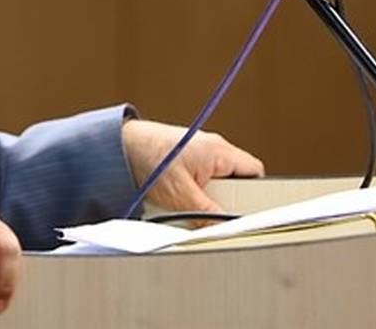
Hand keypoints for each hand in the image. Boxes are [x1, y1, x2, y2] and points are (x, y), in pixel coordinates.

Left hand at [121, 119, 263, 215]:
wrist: (119, 146)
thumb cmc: (149, 159)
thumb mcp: (181, 195)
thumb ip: (206, 214)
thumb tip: (223, 230)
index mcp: (219, 151)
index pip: (254, 170)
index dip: (256, 193)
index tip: (249, 212)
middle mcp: (212, 148)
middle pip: (236, 178)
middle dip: (227, 199)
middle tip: (215, 213)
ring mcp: (198, 151)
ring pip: (217, 181)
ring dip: (208, 197)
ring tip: (191, 206)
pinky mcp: (184, 157)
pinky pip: (200, 178)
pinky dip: (194, 191)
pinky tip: (180, 200)